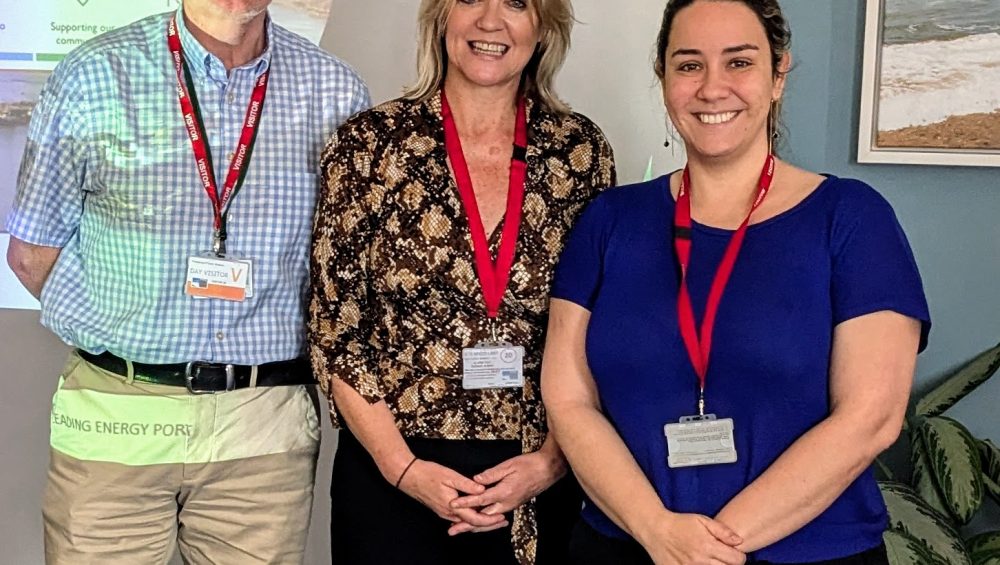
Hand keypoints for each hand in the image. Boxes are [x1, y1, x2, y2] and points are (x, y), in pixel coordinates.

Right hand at [397, 459, 507, 532]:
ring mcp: (444, 512)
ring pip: (465, 522)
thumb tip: (482, 490)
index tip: (501, 518)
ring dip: (480, 521)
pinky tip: (477, 513)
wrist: (408, 476)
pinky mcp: (441, 509)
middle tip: (503, 522)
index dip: (490, 520)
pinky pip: (459, 518)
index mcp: (452, 506)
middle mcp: (448, 513)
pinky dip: (471, 518)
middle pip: (472, 524)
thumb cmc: (428, 474)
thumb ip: (467, 484)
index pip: (475, 519)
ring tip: (494, 518)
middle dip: (488, 524)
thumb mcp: (450, 476)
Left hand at [447, 450, 565, 534]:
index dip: (465, 502)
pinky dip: (484, 520)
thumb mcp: (509, 465)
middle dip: (467, 524)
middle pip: (483, 517)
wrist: (548, 470)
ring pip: (489, 519)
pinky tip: (477, 521)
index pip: (480, 500)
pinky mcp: (513, 504)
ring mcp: (510, 505)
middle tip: (452, 529)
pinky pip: (495, 516)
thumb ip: (491, 474)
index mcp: (504, 492)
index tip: (453, 505)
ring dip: (474, 525)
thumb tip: (476, 479)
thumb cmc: (530, 465)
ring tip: (461, 529)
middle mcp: (507, 503)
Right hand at [637, 512, 745, 564]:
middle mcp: (701, 561)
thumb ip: (722, 531)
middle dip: (729, 564)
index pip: (737, 560)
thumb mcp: (702, 520)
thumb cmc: (680, 524)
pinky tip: (700, 563)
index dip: (739, 556)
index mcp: (708, 546)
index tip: (733, 552)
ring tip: (710, 560)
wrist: (655, 530)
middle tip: (722, 557)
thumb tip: (739, 541)